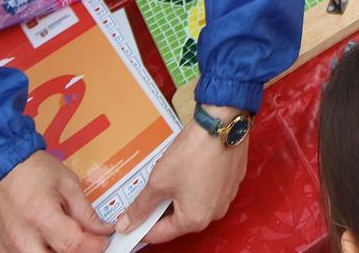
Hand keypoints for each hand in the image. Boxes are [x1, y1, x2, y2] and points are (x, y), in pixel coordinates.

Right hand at [0, 151, 113, 252]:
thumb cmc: (29, 170)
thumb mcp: (66, 183)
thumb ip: (85, 212)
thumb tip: (101, 230)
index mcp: (41, 217)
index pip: (75, 246)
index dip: (95, 245)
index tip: (102, 240)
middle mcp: (21, 238)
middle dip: (74, 252)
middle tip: (80, 241)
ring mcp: (6, 248)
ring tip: (57, 238)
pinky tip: (40, 242)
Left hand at [125, 118, 248, 243]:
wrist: (222, 124)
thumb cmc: (193, 152)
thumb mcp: (158, 181)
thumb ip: (141, 207)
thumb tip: (126, 225)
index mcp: (194, 220)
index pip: (160, 234)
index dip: (141, 227)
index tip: (131, 221)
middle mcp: (213, 214)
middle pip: (178, 219)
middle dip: (161, 208)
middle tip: (149, 192)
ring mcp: (225, 197)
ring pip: (194, 203)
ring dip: (180, 195)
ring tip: (169, 176)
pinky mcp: (231, 181)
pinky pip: (209, 189)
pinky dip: (197, 184)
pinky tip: (188, 168)